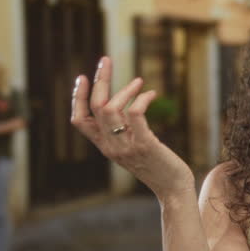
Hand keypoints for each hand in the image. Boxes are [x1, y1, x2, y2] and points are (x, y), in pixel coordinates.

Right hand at [70, 57, 194, 199]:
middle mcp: (110, 146)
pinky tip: (151, 93)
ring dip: (125, 89)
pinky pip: (135, 114)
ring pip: (111, 108)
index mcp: (104, 147)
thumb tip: (123, 106)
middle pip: (96, 107)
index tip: (81, 77)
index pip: (79, 120)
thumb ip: (123, 132)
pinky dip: (141, 99)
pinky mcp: (145, 144)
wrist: (172, 189)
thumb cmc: (157, 166)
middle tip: (106, 60)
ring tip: (139, 81)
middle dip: (100, 80)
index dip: (77, 97)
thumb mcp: (133, 149)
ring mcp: (126, 146)